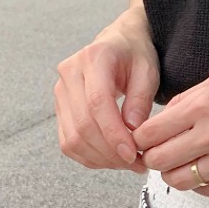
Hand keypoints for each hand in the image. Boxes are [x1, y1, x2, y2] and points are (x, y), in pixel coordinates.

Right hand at [54, 9, 160, 171]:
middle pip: (82, 125)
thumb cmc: (135, 55)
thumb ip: (141, 99)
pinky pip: (68, 142)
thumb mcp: (148, 71)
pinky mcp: (60, 109)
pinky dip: (89, 157)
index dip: (113, 134)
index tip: (132, 154)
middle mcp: (70, 74)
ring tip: (127, 163)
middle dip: (110, 152)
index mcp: (94, 58)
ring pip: (72, 138)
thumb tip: (132, 130)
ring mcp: (60, 92)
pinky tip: (111, 159)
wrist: (120, 44)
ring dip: (100, 158)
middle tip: (136, 163)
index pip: (97, 103)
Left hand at [129, 51, 208, 195]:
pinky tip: (204, 170)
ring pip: (178, 181)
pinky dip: (198, 184)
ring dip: (173, 173)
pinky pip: (208, 190)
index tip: (144, 138)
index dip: (140, 138)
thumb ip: (189, 101)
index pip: (149, 134)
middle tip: (159, 152)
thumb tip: (162, 121)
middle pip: (158, 161)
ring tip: (181, 162)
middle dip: (152, 157)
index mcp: (203, 104)